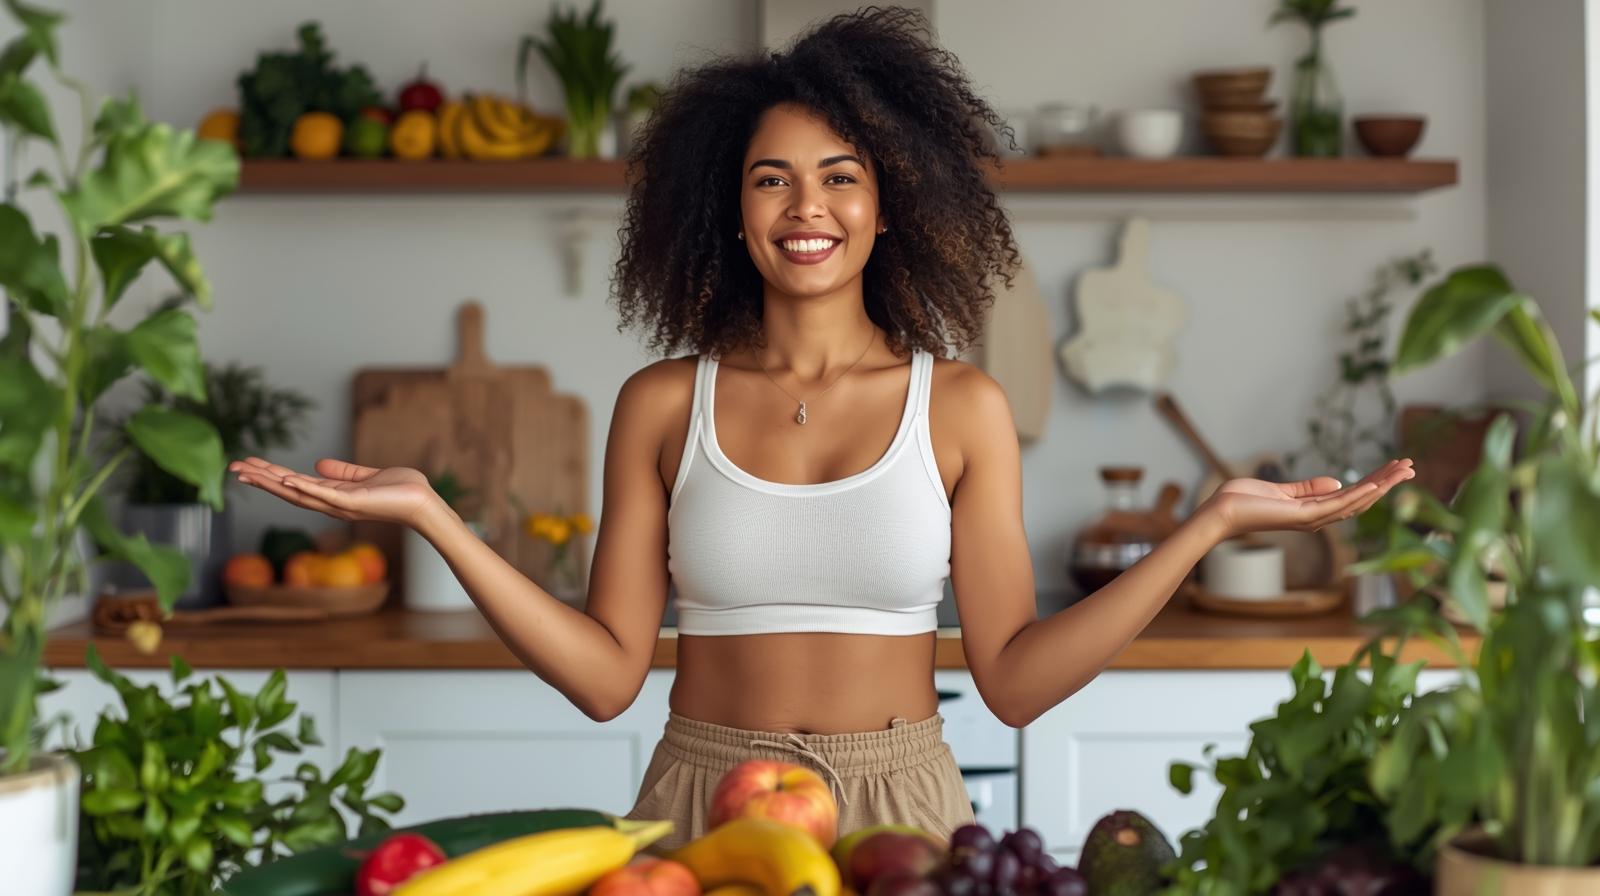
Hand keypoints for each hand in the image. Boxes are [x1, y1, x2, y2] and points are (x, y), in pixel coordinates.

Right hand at [228, 456, 443, 528]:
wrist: (424, 502)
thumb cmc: (401, 490)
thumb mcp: (367, 476)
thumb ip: (343, 472)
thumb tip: (319, 464)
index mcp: (334, 496)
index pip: (295, 485)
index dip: (271, 475)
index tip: (248, 464)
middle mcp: (332, 504)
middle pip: (288, 491)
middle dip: (261, 479)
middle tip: (234, 467)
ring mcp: (340, 505)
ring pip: (298, 493)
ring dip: (272, 482)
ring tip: (248, 471)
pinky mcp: (353, 502)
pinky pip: (324, 494)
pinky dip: (304, 487)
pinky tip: (284, 479)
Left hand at [1200, 458, 1415, 540]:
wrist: (1220, 512)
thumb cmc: (1243, 501)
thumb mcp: (1281, 490)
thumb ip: (1307, 488)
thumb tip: (1336, 482)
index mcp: (1313, 510)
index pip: (1351, 495)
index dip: (1375, 482)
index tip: (1394, 468)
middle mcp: (1318, 518)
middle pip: (1361, 499)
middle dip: (1387, 483)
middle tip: (1411, 467)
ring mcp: (1313, 519)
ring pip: (1356, 501)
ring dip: (1382, 486)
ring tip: (1404, 471)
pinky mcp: (1304, 517)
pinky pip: (1338, 505)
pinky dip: (1359, 495)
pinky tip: (1377, 484)